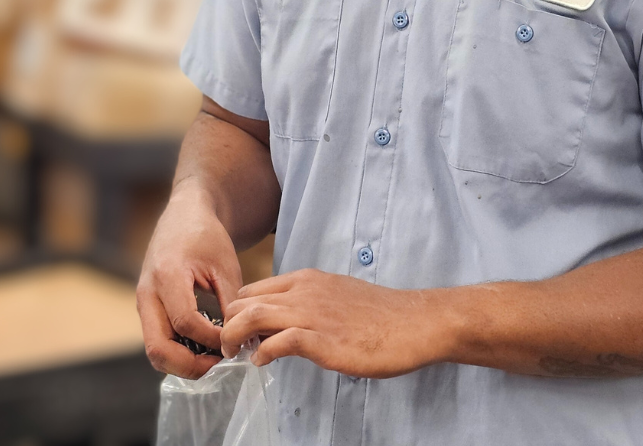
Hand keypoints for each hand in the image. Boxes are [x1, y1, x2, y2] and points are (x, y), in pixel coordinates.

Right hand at [136, 187, 243, 378]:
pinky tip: (203, 350)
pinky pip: (157, 340)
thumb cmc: (207, 236)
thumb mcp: (225, 264)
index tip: (234, 341)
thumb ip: (230, 301)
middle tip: (220, 366)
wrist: (184, 216)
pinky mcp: (147, 309)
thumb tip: (240, 338)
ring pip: (154, 350)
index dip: (211, 338)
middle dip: (189, 365)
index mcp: (167, 275)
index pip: (185, 322)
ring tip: (214, 361)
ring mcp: (143, 302)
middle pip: (158, 348)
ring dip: (182, 363)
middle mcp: (147, 293)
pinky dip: (178, 352)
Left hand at [220, 269, 452, 378]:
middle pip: (246, 300)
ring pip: (254, 316)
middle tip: (230, 348)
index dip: (239, 311)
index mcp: (308, 280)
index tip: (238, 333)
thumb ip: (309, 305)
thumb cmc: (379, 315)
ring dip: (235, 337)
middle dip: (229, 324)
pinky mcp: (324, 339)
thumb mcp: (337, 297)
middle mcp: (306, 292)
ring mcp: (314, 314)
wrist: (413, 322)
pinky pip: (279, 342)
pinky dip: (263, 353)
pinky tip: (262, 362)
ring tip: (234, 355)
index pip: (255, 288)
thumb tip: (285, 323)